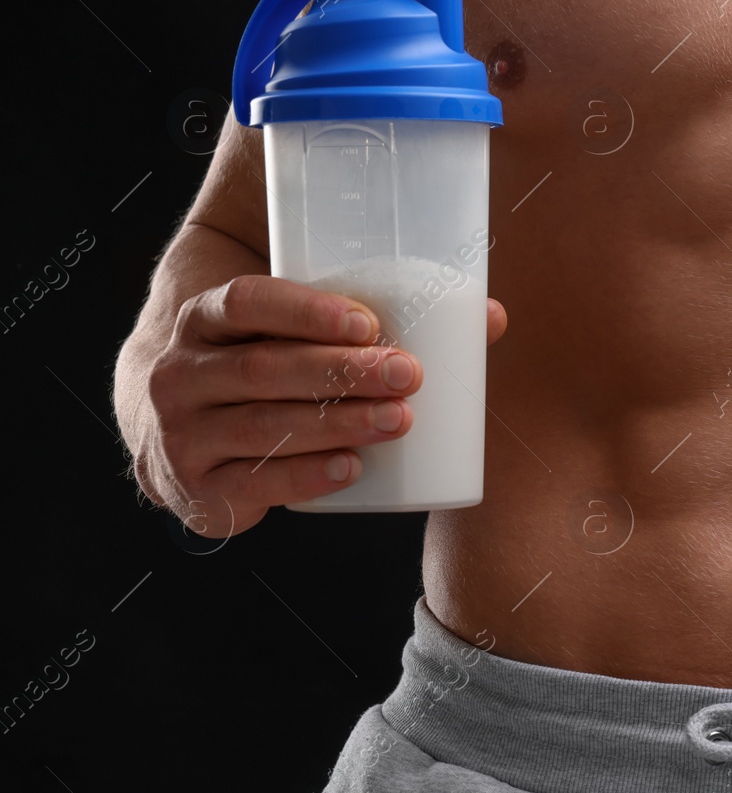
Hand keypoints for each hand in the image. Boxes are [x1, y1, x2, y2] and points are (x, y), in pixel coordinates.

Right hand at [133, 274, 506, 535]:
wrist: (180, 433)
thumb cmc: (266, 368)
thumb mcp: (292, 336)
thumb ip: (373, 322)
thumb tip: (491, 317)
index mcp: (205, 321)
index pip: (246, 303)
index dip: (305, 311)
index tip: (369, 322)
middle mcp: (179, 375)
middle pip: (263, 368)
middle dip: (341, 372)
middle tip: (408, 374)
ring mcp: (182, 435)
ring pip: (264, 427)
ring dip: (338, 423)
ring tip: (399, 419)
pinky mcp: (199, 490)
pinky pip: (256, 483)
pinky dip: (307, 476)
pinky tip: (352, 468)